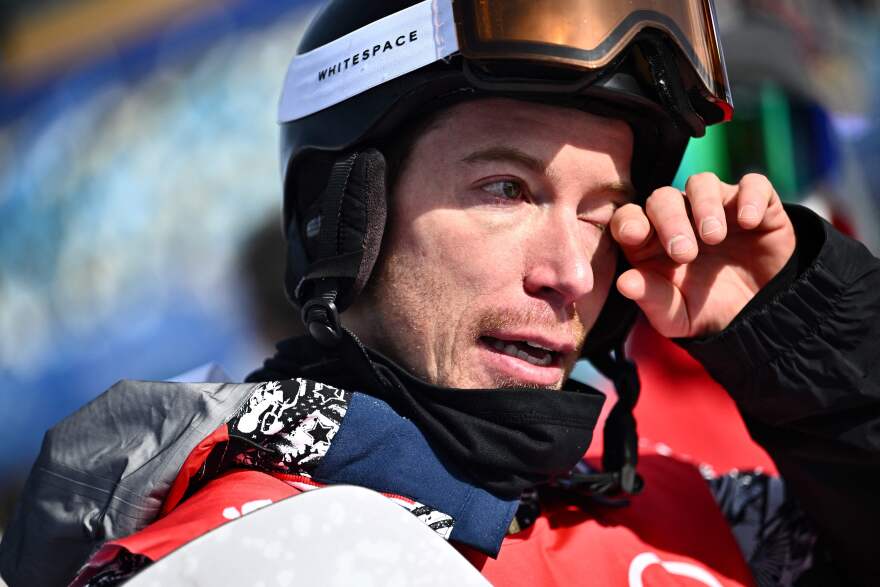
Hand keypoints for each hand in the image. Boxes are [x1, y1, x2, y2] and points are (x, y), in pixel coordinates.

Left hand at [610, 173, 795, 337]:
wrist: (763, 317)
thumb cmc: (707, 311)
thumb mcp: (677, 316)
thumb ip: (652, 299)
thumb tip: (624, 282)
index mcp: (650, 242)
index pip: (629, 218)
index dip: (628, 220)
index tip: (634, 235)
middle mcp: (680, 217)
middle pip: (663, 197)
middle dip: (669, 220)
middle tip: (684, 254)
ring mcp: (717, 207)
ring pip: (701, 183)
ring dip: (704, 205)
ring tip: (713, 238)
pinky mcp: (757, 205)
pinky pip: (753, 185)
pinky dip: (750, 197)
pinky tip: (748, 222)